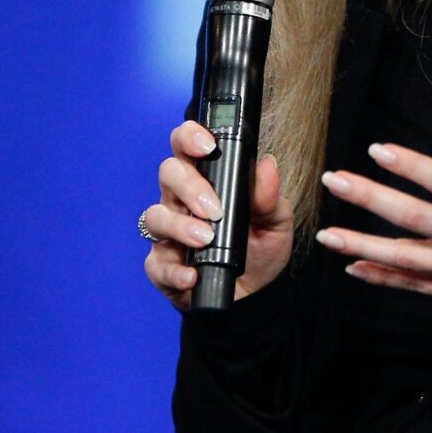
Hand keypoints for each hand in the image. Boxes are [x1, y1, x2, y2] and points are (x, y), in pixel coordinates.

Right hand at [143, 120, 294, 309]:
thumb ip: (271, 197)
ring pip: (155, 216)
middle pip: (168, 173)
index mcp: (206, 180)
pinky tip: (192, 274)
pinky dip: (174, 270)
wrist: (254, 296)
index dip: (190, 137)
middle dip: (189, 186)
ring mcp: (168, 233)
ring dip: (180, 226)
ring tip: (205, 240)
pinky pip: (156, 264)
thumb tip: (267, 165)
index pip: (187, 145)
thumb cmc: (259, 249)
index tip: (207, 145)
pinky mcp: (162, 266)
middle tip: (214, 208)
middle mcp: (181, 201)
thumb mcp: (276, 223)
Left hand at [313, 87, 431, 336]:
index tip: (379, 149)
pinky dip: (383, 279)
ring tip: (326, 233)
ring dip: (363, 245)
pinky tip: (352, 267)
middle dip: (371, 198)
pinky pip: (414, 286)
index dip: (414, 167)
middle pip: (416, 219)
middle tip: (333, 180)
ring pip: (406, 258)